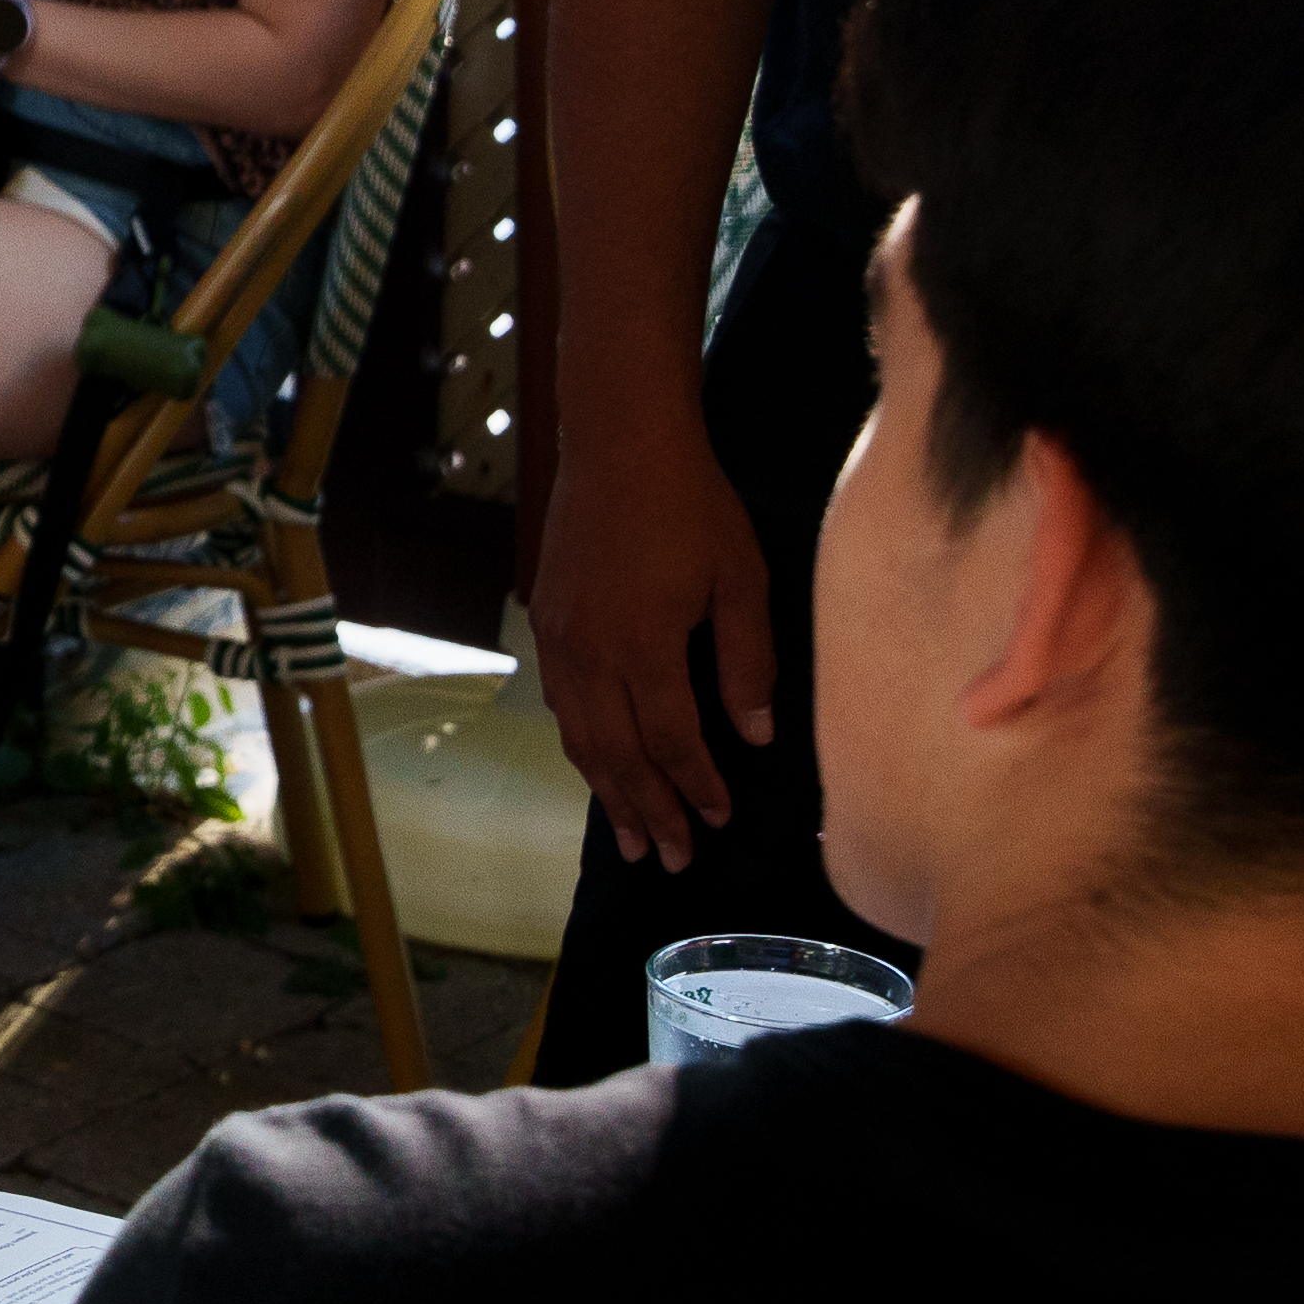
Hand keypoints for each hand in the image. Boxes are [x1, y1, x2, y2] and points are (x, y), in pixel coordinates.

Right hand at [528, 401, 784, 860]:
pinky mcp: (549, 621)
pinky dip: (583, 745)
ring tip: (629, 838)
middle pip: (620, 756)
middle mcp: (593, 654)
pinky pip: (563, 703)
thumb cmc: (692, 504)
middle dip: (649, 811)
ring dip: (608, 792)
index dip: (698, 787)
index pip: (674, 741)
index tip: (718, 821)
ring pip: (583, 737)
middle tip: (669, 860)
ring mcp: (563, 640)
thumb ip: (748, 660)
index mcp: (646, 646)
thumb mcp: (740, 578)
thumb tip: (754, 733)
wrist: (619, 443)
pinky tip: (598, 763)